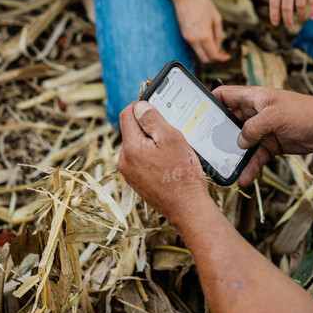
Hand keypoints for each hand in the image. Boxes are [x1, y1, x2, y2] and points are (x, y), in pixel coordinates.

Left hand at [118, 100, 209, 223]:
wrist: (187, 207)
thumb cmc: (182, 173)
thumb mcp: (171, 138)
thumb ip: (152, 119)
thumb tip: (139, 106)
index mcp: (131, 147)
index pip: (127, 114)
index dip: (140, 104)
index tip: (155, 104)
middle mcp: (124, 161)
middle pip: (131, 129)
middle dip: (148, 124)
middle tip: (169, 127)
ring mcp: (129, 173)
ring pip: (137, 144)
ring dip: (151, 140)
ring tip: (171, 147)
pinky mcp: (137, 182)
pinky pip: (141, 159)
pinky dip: (152, 154)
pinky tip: (168, 160)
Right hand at [173, 0, 230, 63]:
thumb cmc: (200, 2)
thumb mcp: (216, 17)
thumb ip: (219, 33)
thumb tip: (220, 44)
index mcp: (205, 36)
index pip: (214, 55)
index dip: (222, 58)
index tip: (227, 56)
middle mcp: (195, 40)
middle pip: (205, 59)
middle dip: (214, 59)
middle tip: (222, 53)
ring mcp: (188, 38)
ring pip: (199, 54)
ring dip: (208, 53)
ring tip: (216, 44)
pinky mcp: (184, 34)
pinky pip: (194, 46)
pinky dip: (202, 47)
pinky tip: (207, 39)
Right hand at [213, 86, 312, 185]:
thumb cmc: (304, 112)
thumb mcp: (275, 116)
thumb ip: (253, 128)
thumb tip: (239, 142)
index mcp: (253, 97)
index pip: (224, 95)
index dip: (209, 102)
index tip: (196, 114)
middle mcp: (254, 112)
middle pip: (229, 122)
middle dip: (217, 135)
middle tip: (205, 149)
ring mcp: (262, 129)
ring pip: (241, 143)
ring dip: (233, 156)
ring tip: (223, 169)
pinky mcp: (271, 144)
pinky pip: (255, 156)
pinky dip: (250, 167)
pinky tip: (244, 178)